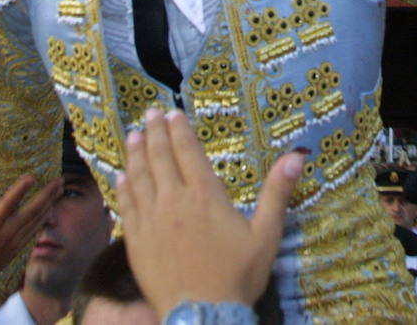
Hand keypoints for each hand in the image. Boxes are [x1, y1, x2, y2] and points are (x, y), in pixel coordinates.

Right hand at [0, 175, 61, 309]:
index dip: (20, 189)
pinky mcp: (17, 249)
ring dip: (50, 204)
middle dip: (47, 194)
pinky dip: (44, 218)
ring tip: (60, 189)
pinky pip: (34, 231)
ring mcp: (14, 242)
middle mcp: (5, 233)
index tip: (32, 176)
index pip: (8, 203)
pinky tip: (50, 209)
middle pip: (32, 211)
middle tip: (60, 179)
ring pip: (37, 220)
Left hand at [116, 108, 303, 314]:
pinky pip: (126, 207)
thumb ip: (277, 192)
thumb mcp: (266, 234)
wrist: (203, 315)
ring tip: (133, 136)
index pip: (188, 152)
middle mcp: (174, 200)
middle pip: (160, 158)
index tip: (172, 112)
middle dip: (155, 132)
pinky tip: (120, 177)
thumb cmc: (238, 275)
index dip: (179, 130)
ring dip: (136, 154)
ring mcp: (151, 220)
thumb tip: (297, 155)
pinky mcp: (136, 241)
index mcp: (205, 195)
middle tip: (149, 114)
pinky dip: (123, 188)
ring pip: (139, 178)